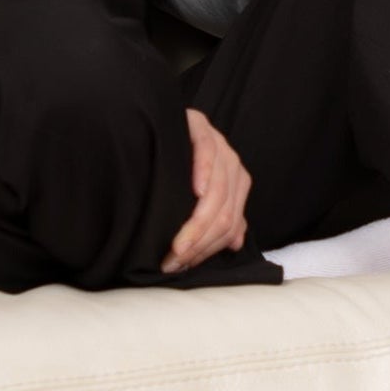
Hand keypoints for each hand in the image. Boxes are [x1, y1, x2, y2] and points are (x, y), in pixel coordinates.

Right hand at [161, 109, 251, 273]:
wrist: (153, 126)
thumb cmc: (172, 167)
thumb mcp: (195, 197)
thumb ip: (218, 217)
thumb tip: (234, 243)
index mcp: (236, 183)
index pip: (231, 223)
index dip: (207, 248)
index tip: (181, 265)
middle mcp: (232, 164)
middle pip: (224, 211)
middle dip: (198, 241)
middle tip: (174, 259)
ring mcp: (218, 144)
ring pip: (218, 190)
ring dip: (196, 222)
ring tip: (176, 244)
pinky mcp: (200, 125)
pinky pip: (207, 151)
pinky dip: (203, 172)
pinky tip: (195, 190)